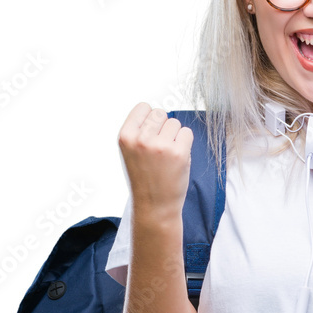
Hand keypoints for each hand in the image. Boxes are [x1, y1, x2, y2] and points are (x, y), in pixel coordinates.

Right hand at [117, 103, 192, 217]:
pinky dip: (185, 143)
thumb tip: (157, 112)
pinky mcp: (179, 153)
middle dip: (162, 127)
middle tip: (159, 148)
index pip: (143, 107)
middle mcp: (141, 139)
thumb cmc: (143, 178)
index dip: (149, 119)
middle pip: (160, 113)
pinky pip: (187, 133)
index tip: (150, 133)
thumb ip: (139, 130)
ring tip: (167, 155)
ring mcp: (161, 146)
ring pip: (175, 122)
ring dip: (174, 136)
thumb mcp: (130, 151)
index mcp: (125, 136)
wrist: (154, 206)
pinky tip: (177, 158)